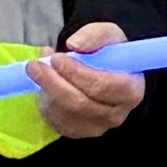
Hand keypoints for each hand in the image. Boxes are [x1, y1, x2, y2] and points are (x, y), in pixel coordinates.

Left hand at [32, 23, 146, 138]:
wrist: (103, 70)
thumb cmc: (108, 53)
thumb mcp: (106, 34)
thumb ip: (93, 36)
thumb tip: (74, 45)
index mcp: (131, 91)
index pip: (103, 87)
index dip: (78, 73)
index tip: (58, 58)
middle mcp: (116, 115)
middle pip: (80, 104)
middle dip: (54, 83)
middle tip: (36, 64)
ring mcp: (96, 127)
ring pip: (64, 112)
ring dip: (46, 90)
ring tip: (39, 68)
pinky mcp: (76, 132)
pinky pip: (55, 120)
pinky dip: (45, 100)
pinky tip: (45, 83)